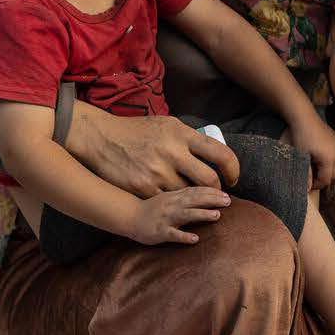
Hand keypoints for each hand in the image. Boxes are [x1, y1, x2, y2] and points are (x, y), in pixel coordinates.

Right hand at [65, 108, 239, 197]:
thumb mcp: (167, 125)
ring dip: (195, 201)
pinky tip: (178, 209)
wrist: (102, 138)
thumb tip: (212, 151)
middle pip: (209, 180)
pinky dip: (175, 207)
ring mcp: (158, 172)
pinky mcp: (143, 187)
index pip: (220, 154)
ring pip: (189, 195)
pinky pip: (168, 202)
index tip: (232, 178)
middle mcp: (173, 152)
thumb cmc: (137, 131)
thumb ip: (189, 138)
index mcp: (182, 134)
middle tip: (218, 195)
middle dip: (217, 191)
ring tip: (199, 202)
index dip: (233, 169)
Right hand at [121, 186, 230, 245]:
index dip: (211, 191)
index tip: (226, 193)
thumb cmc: (152, 208)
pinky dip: (184, 236)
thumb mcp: (169, 197)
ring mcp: (166, 218)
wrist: (130, 217)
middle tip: (228, 201)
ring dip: (201, 214)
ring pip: (185, 215)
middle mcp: (171, 204)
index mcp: (174, 195)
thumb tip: (207, 194)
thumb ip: (185, 195)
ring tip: (217, 215)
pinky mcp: (159, 232)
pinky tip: (195, 239)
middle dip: (212, 199)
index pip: (195, 190)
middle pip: (194, 200)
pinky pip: (173, 234)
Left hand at [288, 113, 334, 189]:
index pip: (326, 179)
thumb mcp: (301, 157)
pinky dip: (327, 158)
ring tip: (313, 166)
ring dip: (325, 167)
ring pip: (334, 163)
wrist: (304, 116)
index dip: (317, 185)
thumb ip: (306, 174)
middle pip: (334, 173)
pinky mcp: (334, 138)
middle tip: (311, 178)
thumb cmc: (301, 137)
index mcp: (329, 159)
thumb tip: (307, 189)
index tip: (308, 185)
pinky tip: (316, 154)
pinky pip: (333, 153)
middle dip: (323, 177)